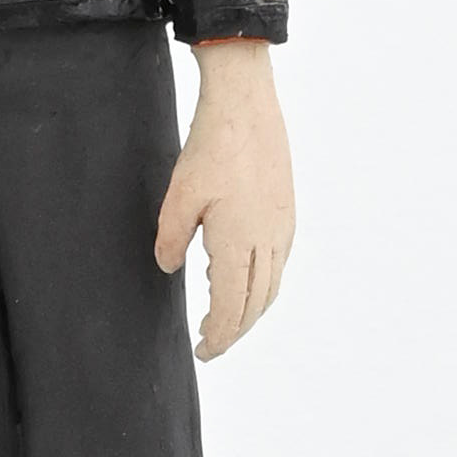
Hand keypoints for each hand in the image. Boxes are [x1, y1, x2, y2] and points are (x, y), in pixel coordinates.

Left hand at [153, 42, 295, 359]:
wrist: (245, 106)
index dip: (219, 337)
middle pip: (256, 305)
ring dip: (250, 310)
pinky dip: (262, 284)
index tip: (203, 351)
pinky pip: (278, 263)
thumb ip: (171, 240)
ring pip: (271, 287)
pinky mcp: (287, 213)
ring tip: (225, 319)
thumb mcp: (178, 197)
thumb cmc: (211, 148)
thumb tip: (170, 269)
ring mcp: (282, 227)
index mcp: (240, 242)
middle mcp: (269, 241)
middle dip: (234, 330)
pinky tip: (243, 279)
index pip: (233, 309)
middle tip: (210, 343)